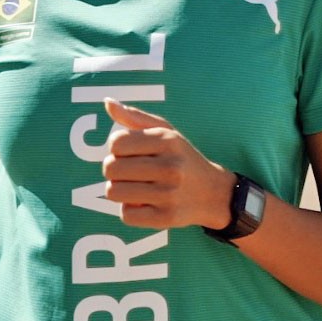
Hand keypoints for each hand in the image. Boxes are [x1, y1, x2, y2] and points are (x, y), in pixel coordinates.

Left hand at [102, 98, 234, 229]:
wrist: (213, 193)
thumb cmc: (180, 158)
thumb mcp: (165, 132)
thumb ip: (135, 117)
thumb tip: (108, 102)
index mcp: (167, 140)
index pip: (116, 142)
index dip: (116, 148)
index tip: (129, 152)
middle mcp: (170, 166)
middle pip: (110, 168)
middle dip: (114, 170)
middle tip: (128, 171)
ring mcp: (169, 194)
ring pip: (113, 192)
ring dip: (119, 190)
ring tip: (134, 187)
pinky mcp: (166, 218)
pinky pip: (126, 215)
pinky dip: (129, 209)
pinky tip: (144, 203)